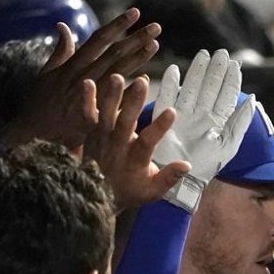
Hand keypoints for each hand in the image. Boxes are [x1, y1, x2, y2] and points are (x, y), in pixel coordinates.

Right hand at [0, 8, 161, 152]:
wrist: (35, 134)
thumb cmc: (41, 103)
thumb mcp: (47, 74)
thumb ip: (60, 51)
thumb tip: (63, 26)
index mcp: (72, 64)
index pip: (99, 39)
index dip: (117, 25)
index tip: (135, 13)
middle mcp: (83, 77)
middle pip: (114, 54)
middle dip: (135, 39)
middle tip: (156, 27)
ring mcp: (90, 96)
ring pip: (118, 73)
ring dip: (137, 59)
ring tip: (155, 45)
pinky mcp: (95, 114)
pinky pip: (116, 100)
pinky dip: (130, 90)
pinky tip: (146, 80)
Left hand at [83, 74, 189, 210]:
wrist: (93, 196)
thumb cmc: (129, 191)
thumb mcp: (152, 191)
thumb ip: (169, 177)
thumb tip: (187, 165)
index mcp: (135, 160)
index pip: (149, 141)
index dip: (159, 127)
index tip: (171, 111)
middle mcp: (118, 146)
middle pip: (125, 122)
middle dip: (133, 102)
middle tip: (142, 82)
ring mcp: (102, 139)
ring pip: (106, 115)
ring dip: (112, 95)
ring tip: (117, 77)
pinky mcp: (91, 134)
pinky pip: (87, 116)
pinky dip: (86, 100)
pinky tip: (87, 82)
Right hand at [151, 49, 254, 183]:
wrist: (184, 182)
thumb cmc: (207, 166)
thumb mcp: (229, 145)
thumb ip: (241, 123)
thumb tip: (253, 99)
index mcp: (216, 121)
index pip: (226, 96)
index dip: (231, 80)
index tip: (236, 64)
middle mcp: (200, 116)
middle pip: (209, 88)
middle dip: (215, 70)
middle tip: (221, 53)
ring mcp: (184, 116)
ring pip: (191, 89)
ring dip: (197, 72)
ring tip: (203, 56)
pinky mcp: (166, 120)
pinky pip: (167, 99)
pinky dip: (170, 86)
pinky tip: (175, 71)